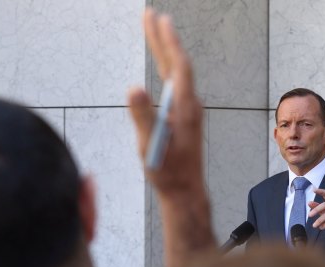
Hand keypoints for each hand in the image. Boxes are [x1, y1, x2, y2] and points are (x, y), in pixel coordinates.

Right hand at [129, 9, 204, 194]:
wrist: (185, 191)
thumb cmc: (168, 173)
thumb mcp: (151, 147)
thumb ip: (142, 118)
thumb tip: (134, 89)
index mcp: (185, 109)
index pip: (178, 67)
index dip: (168, 42)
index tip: (159, 19)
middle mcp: (190, 106)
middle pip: (177, 64)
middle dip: (163, 38)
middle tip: (151, 15)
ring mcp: (189, 111)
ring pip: (177, 73)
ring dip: (166, 50)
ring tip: (155, 30)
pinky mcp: (184, 117)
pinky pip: (177, 83)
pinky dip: (168, 66)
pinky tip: (164, 64)